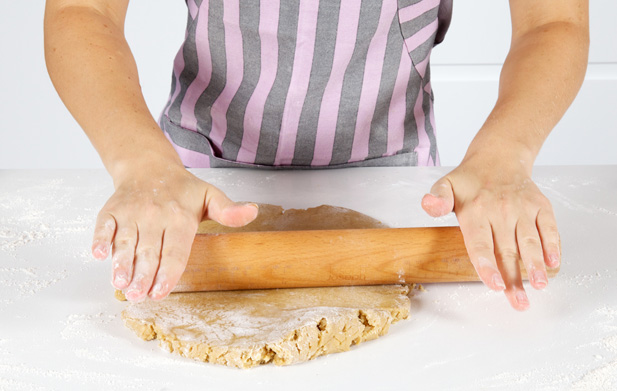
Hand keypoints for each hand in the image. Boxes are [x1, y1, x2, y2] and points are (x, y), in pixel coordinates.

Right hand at [90, 160, 258, 301]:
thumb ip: (228, 210)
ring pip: (126, 242)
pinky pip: (104, 226)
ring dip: (121, 263)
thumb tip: (252, 212)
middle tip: (139, 296)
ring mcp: (131, 213)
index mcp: (180, 217)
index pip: (175, 250)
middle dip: (143, 275)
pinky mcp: (112, 210)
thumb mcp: (210, 196)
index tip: (161, 292)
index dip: (168, 273)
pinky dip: (99, 240)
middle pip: (149, 251)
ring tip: (120, 284)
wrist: (149, 166)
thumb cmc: (182, 189)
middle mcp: (155, 216)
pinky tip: (99, 255)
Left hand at [421, 156, 560, 310]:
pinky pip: (548, 227)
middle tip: (518, 303)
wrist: (499, 157)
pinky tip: (553, 263)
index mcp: (476, 211)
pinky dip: (553, 245)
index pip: (480, 243)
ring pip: (530, 242)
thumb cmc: (470, 181)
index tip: (495, 285)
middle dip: (513, 279)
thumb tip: (428, 205)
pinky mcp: (540, 206)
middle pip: (507, 251)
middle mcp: (501, 211)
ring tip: (539, 287)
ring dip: (535, 266)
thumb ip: (437, 198)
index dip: (487, 266)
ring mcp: (522, 209)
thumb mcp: (446, 185)